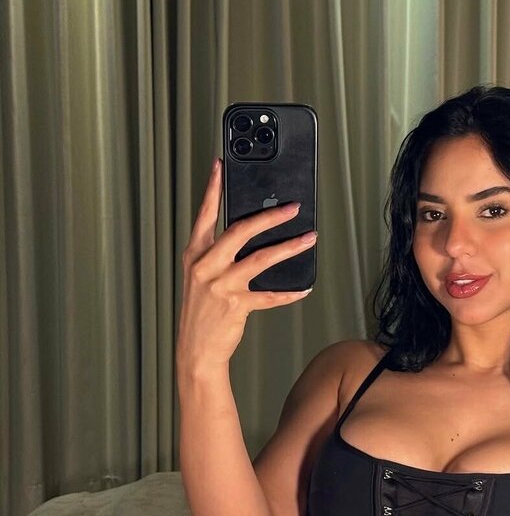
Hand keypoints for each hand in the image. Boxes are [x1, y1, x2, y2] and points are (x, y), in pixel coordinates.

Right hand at [176, 158, 316, 371]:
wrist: (195, 349)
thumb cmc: (202, 311)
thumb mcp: (202, 277)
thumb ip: (219, 254)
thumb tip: (252, 234)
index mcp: (195, 254)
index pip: (205, 214)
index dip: (212, 188)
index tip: (220, 165)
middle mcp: (206, 265)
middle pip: (240, 230)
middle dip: (270, 216)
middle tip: (292, 208)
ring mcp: (220, 285)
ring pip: (261, 259)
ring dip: (289, 247)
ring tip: (308, 239)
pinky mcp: (236, 305)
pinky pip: (270, 295)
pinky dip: (289, 292)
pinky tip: (303, 287)